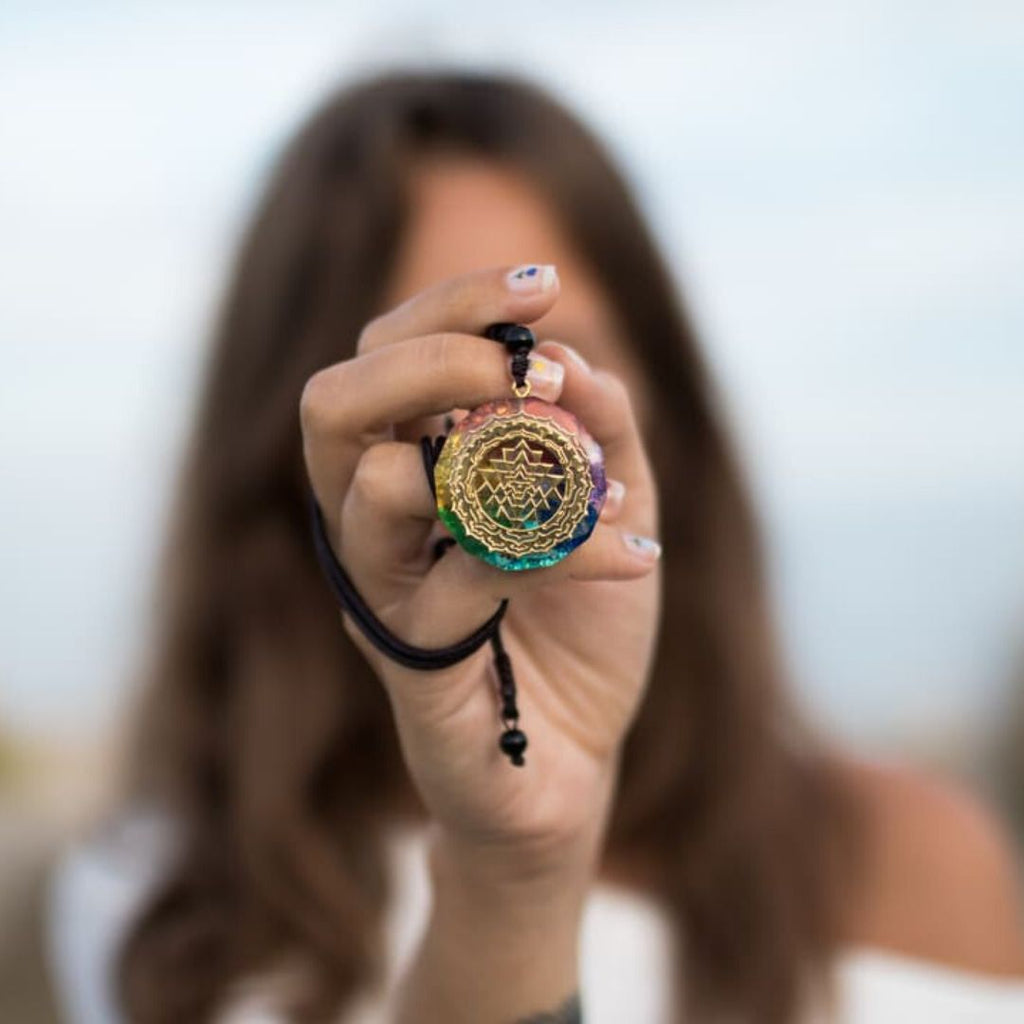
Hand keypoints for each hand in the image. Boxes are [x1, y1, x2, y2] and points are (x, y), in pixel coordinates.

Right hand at [299, 265, 661, 875]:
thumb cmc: (578, 628)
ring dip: (484, 449)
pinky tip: (638, 556)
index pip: (386, 356)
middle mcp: (372, 522)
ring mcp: (381, 592)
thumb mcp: (612, 506)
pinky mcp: (411, 661)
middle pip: (336, 403)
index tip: (543, 285)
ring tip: (581, 471)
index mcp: (408, 468)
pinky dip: (569, 547)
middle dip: (433, 357)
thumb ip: (602, 430)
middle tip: (522, 368)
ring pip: (371, 485)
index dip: (453, 304)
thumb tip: (581, 360)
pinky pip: (472, 574)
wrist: (573, 758)